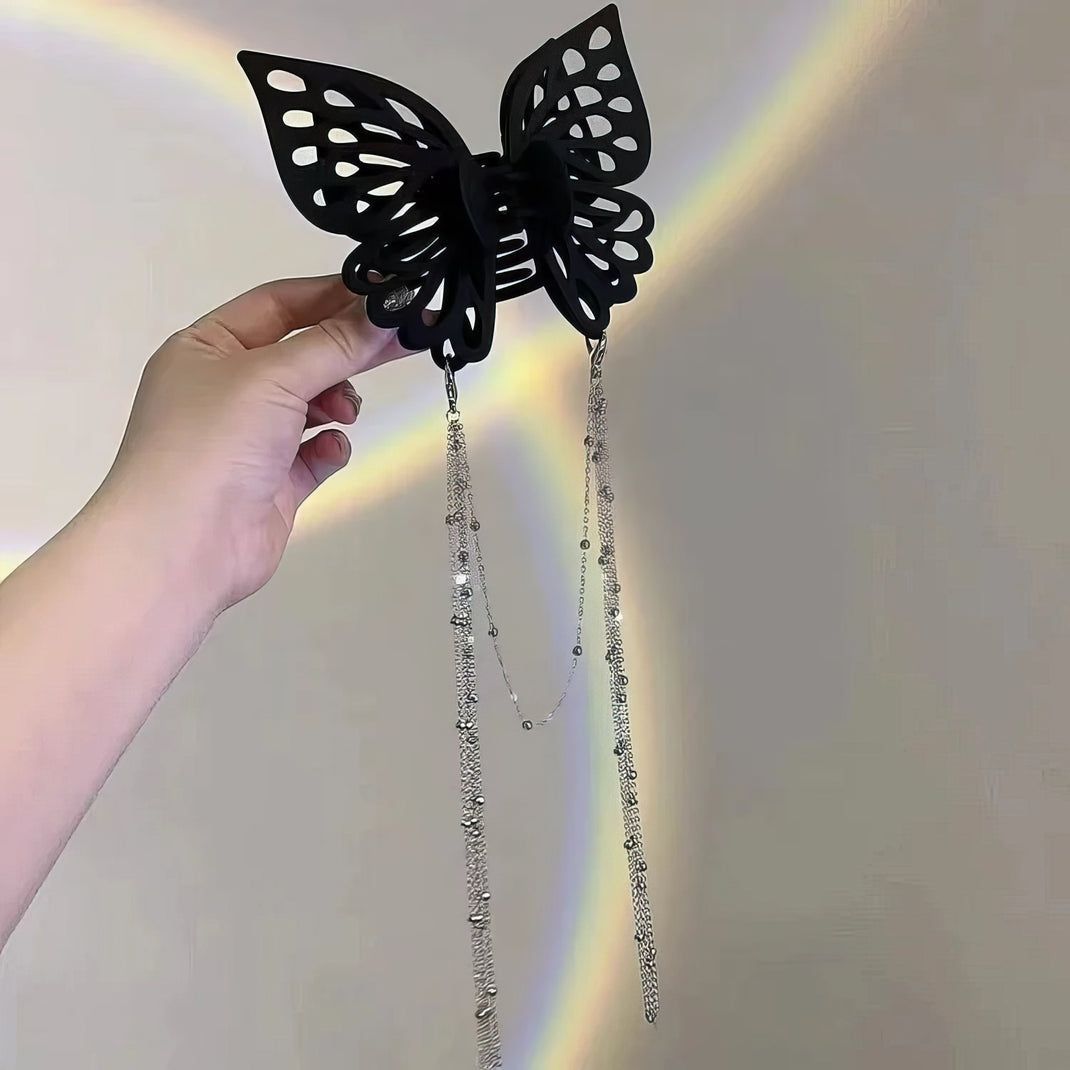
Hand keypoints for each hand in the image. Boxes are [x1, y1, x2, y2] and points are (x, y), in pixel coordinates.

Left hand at [91, 274, 412, 618]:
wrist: (182, 546)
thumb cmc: (212, 441)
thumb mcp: (273, 375)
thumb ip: (336, 343)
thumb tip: (388, 310)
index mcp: (207, 346)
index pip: (280, 305)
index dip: (334, 294)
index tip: (389, 292)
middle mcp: (226, 387)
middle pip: (302, 353)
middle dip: (350, 347)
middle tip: (406, 339)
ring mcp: (249, 437)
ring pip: (312, 403)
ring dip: (336, 401)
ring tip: (344, 413)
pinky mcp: (272, 483)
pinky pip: (314, 453)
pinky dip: (329, 447)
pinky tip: (332, 449)